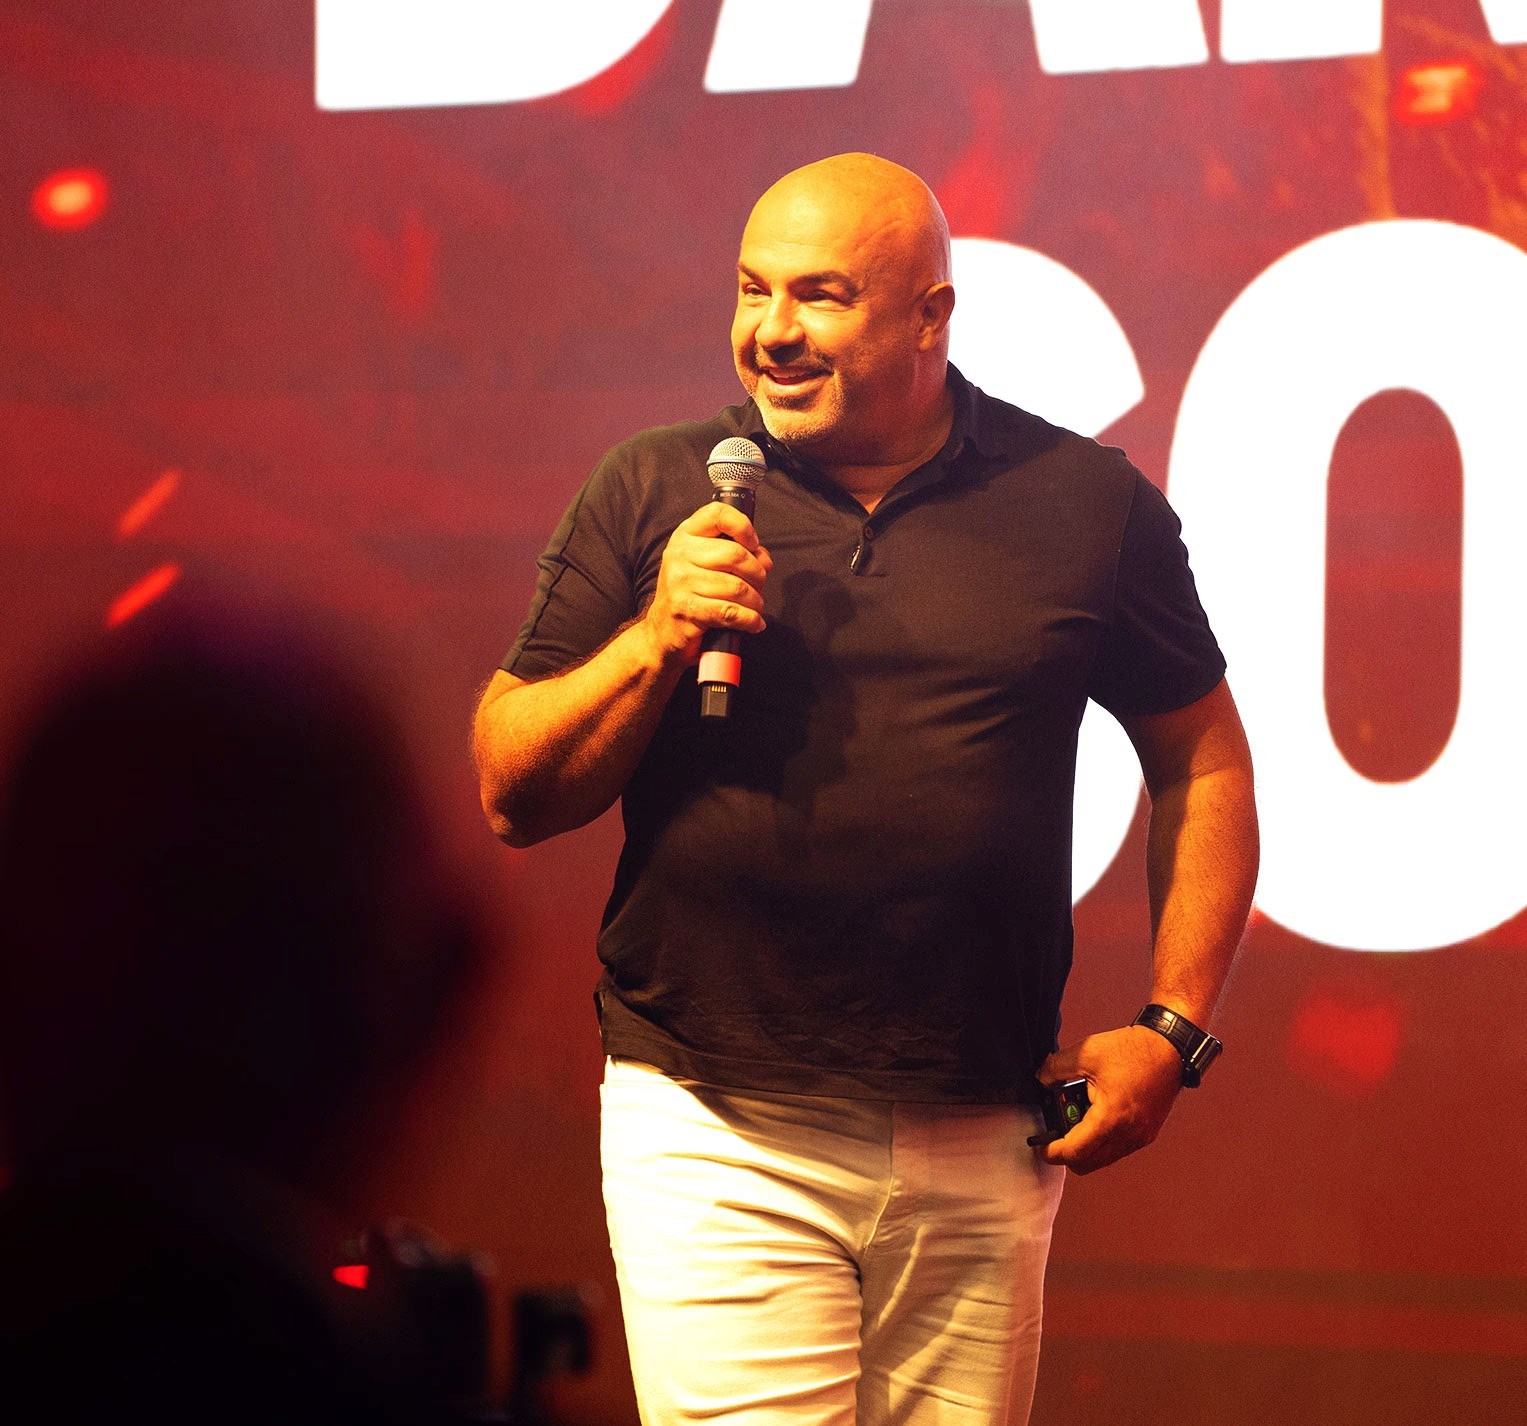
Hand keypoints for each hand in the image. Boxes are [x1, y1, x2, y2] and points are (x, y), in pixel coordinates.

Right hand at [641, 502, 772, 666]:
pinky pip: (730, 612)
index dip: (742, 526)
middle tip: (759, 586)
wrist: (663, 630)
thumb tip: (765, 560)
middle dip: (757, 574)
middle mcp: (679, 554)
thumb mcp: (706, 565)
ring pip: (737, 587)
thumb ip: (737, 554)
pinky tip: (754, 623)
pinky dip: (750, 620)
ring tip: (756, 607)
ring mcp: (679, 582)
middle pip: (735, 554)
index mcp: (685, 536)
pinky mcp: (686, 609)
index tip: (753, 544)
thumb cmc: (691, 593)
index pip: (716, 514)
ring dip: (755, 601)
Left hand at [1035, 1026, 1182, 1174]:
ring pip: (1104, 1158)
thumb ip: (1055, 1068)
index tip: (1040, 1147)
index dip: (1052, 1152)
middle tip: (1054, 1133)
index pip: (1075, 1152)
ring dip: (1086, 1146)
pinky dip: (1102, 1140)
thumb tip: (1041, 1079)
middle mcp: (1129, 1135)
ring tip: (1077, 1116)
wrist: (1169, 1048)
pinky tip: (1095, 1114)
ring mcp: (1140, 1137)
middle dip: (1067, 1153)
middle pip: (1088, 1164)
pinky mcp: (1147, 1133)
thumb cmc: (1133, 1050)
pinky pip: (1118, 1148)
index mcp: (1111, 1119)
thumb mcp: (1086, 1053)